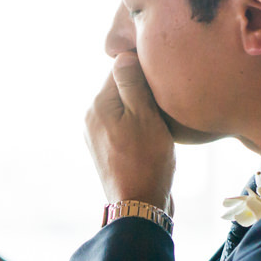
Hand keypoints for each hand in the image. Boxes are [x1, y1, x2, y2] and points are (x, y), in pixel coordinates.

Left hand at [85, 52, 174, 211]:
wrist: (139, 206)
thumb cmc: (146, 160)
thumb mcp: (145, 115)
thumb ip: (132, 84)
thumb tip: (123, 54)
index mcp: (97, 106)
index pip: (121, 69)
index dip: (147, 70)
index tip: (166, 79)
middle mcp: (91, 119)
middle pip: (123, 89)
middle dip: (146, 91)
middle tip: (168, 101)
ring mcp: (98, 136)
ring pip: (127, 108)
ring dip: (146, 109)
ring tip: (164, 120)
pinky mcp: (108, 150)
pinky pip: (127, 126)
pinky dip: (142, 125)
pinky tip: (156, 135)